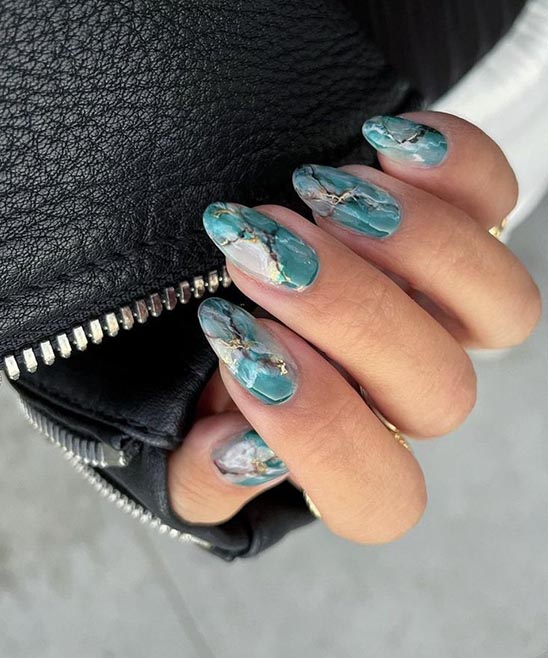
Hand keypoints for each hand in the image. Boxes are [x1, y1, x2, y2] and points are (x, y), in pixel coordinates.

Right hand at [168, 112, 540, 542]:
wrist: (233, 282)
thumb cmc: (200, 365)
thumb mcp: (178, 429)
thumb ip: (200, 473)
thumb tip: (237, 453)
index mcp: (348, 458)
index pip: (377, 494)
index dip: (317, 428)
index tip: (235, 341)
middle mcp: (408, 393)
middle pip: (440, 394)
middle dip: (348, 314)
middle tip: (264, 245)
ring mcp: (448, 318)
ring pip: (502, 308)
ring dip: (410, 245)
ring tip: (318, 190)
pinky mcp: (462, 234)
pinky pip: (497, 202)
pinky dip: (454, 168)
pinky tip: (382, 143)